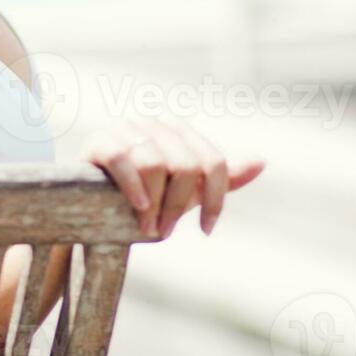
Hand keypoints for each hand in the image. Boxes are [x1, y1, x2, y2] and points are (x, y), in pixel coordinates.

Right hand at [81, 116, 264, 239]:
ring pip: (155, 164)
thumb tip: (261, 161)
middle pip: (185, 165)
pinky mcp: (99, 140)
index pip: (212, 162)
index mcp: (180, 131)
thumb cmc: (146, 198)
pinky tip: (136, 206)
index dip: (214, 199)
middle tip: (164, 232)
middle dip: (176, 206)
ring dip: (152, 205)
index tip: (206, 230)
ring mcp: (126, 128)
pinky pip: (122, 159)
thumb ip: (221, 178)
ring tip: (145, 225)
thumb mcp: (186, 192)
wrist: (94, 208)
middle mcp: (155, 123)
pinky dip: (132, 187)